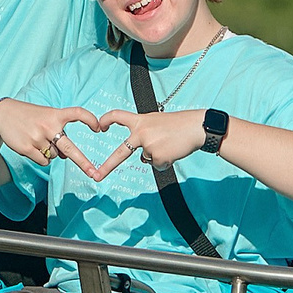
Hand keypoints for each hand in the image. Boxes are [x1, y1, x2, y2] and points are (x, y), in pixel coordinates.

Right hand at [0, 99, 104, 169]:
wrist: (3, 114)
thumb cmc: (30, 116)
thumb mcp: (46, 117)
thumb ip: (59, 133)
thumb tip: (66, 156)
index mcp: (55, 114)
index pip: (77, 113)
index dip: (90, 119)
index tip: (100, 128)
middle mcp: (48, 126)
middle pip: (69, 148)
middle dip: (83, 162)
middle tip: (94, 173)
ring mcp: (37, 138)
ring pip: (55, 156)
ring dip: (51, 152)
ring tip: (38, 139)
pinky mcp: (27, 148)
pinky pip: (44, 161)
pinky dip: (42, 158)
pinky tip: (32, 147)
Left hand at [85, 109, 208, 179]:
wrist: (196, 127)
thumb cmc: (178, 124)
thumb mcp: (156, 121)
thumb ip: (145, 134)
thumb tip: (143, 157)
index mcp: (140, 120)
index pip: (117, 115)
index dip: (106, 119)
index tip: (99, 125)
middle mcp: (141, 133)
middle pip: (120, 153)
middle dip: (107, 166)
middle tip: (96, 177)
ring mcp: (148, 146)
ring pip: (147, 159)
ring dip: (158, 155)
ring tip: (170, 144)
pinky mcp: (157, 157)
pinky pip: (158, 165)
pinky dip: (166, 161)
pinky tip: (173, 151)